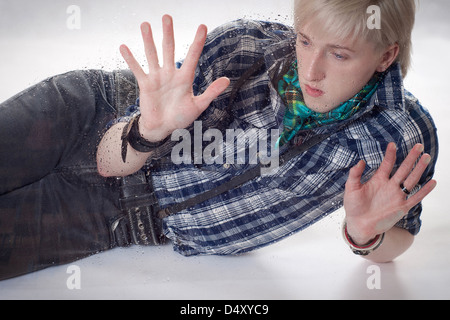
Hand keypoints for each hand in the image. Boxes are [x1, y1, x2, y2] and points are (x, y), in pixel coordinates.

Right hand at [119, 15, 229, 141]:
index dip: (198, 42)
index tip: (202, 26)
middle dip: (168, 33)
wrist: (163, 128)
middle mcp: (170, 73)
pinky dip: (130, 59)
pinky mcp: (145, 84)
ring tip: (145, 25)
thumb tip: (227, 80)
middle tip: (167, 16)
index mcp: (185, 78)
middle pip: (169, 49)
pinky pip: (137, 70)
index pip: (192, 56)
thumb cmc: (181, 117)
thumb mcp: (198, 106)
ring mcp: (157, 77)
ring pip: (152, 55)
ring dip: (148, 40)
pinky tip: (124, 47)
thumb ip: (211, 92)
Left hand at [344, 143, 436, 244]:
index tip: (392, 144)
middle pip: (403, 169)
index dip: (390, 155)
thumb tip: (360, 161)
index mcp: (378, 180)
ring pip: (411, 180)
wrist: (359, 225)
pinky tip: (432, 181)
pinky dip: (424, 190)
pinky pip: (415, 197)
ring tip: (426, 157)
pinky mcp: (402, 207)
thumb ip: (355, 175)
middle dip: (411, 158)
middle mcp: (390, 186)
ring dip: (419, 169)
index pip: (387, 164)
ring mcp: (397, 196)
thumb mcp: (351, 189)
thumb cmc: (354, 207)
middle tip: (419, 146)